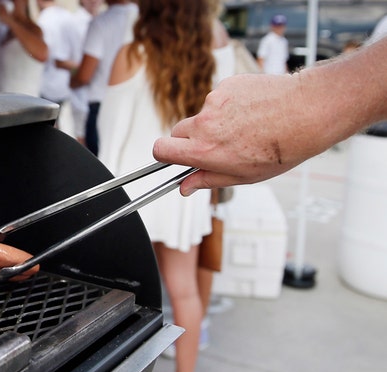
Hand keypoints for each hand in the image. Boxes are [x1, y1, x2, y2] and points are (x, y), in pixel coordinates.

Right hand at [153, 73, 310, 195]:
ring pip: (203, 115)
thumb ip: (208, 180)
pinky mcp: (227, 85)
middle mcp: (205, 124)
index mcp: (204, 150)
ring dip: (216, 121)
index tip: (173, 156)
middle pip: (178, 131)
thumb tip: (185, 187)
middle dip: (191, 139)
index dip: (164, 154)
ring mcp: (215, 101)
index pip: (161, 149)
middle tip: (217, 145)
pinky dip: (231, 105)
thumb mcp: (243, 175)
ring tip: (247, 127)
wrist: (309, 112)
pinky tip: (253, 112)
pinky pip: (220, 98)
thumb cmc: (282, 148)